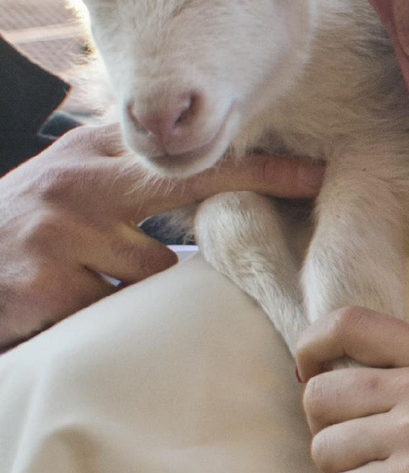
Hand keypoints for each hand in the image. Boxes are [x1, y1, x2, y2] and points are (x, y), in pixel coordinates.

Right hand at [0, 122, 322, 347]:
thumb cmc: (19, 232)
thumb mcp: (67, 187)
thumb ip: (128, 178)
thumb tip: (215, 178)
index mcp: (90, 156)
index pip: (186, 158)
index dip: (254, 164)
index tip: (315, 172)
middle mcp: (79, 183)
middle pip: (185, 186)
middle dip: (250, 187)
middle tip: (309, 187)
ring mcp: (61, 232)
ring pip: (154, 272)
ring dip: (137, 287)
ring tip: (85, 281)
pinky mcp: (46, 284)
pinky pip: (112, 311)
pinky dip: (100, 316)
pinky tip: (60, 306)